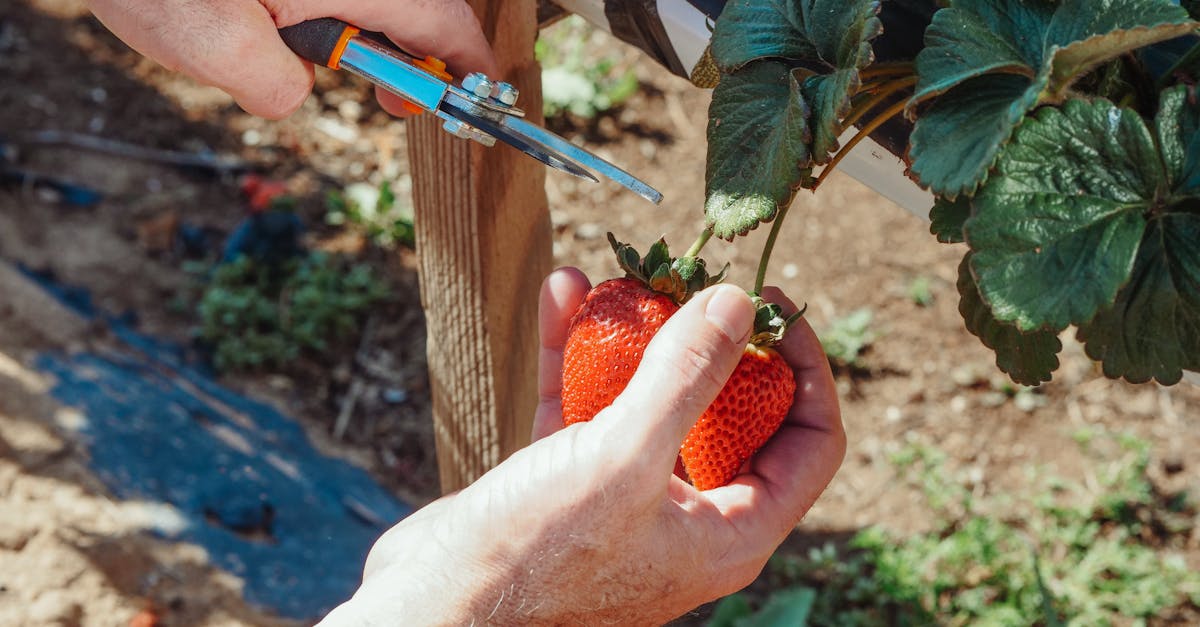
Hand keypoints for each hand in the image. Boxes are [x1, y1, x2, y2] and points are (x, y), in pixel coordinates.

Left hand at [86, 0, 497, 118]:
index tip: (478, 97)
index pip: (443, 23)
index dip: (468, 67)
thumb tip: (298, 92)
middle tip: (389, 102)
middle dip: (413, 56)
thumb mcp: (214, 47)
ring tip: (321, 65)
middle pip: (417, 7)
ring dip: (361, 36)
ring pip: (371, 1)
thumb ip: (280, 87)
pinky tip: (277, 28)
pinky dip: (325, 15)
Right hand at [320, 268, 844, 624]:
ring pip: (651, 400)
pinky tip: (563, 296)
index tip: (772, 304)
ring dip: (634, 337)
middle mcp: (689, 518)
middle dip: (708, 341)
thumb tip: (740, 305)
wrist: (432, 608)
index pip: (809, 442)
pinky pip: (589, 405)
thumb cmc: (535, 557)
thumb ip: (687, 377)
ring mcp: (627, 498)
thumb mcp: (624, 458)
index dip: (804, 368)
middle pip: (730, 413)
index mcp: (731, 532)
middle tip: (690, 282)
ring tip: (621, 278)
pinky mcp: (570, 481)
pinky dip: (577, 354)